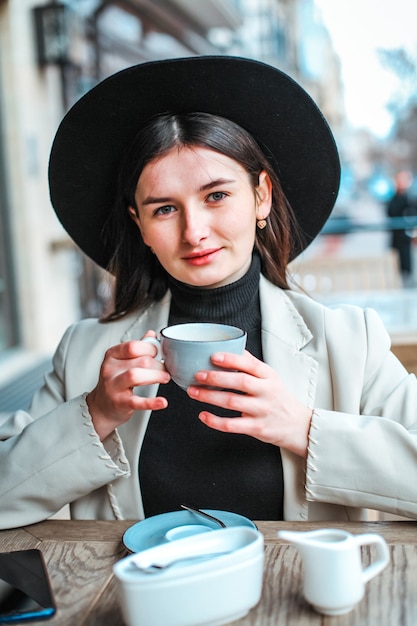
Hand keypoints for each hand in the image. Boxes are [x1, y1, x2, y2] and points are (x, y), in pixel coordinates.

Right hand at [86, 331, 169, 439]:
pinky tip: (162, 402)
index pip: (133, 346)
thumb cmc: (115, 382)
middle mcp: (110, 369)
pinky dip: (152, 402)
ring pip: (135, 376)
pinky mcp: (119, 403)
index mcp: (112, 355)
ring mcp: (113, 386)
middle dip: (158, 364)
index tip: (158, 354)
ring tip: (165, 378)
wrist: (102, 406)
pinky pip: (136, 401)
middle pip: (140, 361)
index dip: (150, 349)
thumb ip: (138, 348)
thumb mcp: (123, 361)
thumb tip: (152, 334)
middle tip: (165, 369)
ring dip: (156, 376)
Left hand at [187, 350, 311, 457]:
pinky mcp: (257, 428)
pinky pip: (233, 425)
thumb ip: (252, 364)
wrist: (298, 425)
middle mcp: (266, 392)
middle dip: (216, 378)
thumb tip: (233, 347)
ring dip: (209, 397)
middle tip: (198, 375)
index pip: (250, 364)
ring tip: (193, 392)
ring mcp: (262, 410)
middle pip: (240, 382)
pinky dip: (215, 421)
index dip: (231, 360)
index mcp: (269, 376)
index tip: (213, 356)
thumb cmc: (279, 398)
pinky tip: (203, 415)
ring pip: (233, 402)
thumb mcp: (271, 377)